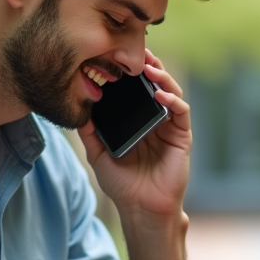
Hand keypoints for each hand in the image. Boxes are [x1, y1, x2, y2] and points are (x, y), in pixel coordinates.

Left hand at [76, 49, 190, 218]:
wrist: (141, 208)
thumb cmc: (122, 184)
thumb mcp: (97, 154)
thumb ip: (89, 131)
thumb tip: (77, 108)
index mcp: (136, 121)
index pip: (135, 89)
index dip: (130, 72)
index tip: (118, 55)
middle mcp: (155, 120)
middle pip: (155, 85)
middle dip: (148, 66)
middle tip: (138, 51)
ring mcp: (170, 127)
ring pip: (170, 93)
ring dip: (162, 77)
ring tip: (149, 68)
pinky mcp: (182, 137)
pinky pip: (181, 112)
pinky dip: (173, 100)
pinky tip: (160, 94)